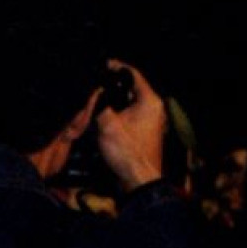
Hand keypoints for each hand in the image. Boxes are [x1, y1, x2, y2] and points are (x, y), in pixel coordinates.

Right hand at [95, 60, 165, 193]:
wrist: (138, 182)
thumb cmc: (128, 154)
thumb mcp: (107, 124)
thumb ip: (99, 101)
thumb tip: (94, 91)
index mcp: (149, 101)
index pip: (132, 74)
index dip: (116, 67)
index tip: (103, 65)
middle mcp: (153, 108)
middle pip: (127, 89)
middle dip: (109, 91)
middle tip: (93, 93)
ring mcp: (149, 121)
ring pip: (125, 103)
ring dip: (110, 105)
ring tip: (94, 109)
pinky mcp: (142, 131)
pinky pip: (126, 116)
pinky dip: (114, 116)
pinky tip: (101, 122)